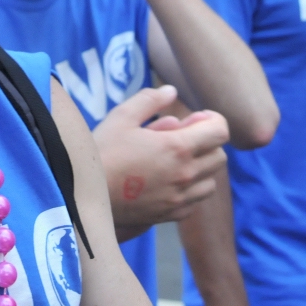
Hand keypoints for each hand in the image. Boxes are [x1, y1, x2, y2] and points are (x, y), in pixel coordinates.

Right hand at [92, 85, 229, 237]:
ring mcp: (180, 198)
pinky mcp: (171, 214)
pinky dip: (190, 189)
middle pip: (219, 156)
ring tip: (176, 161)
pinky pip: (195, 201)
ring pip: (211, 181)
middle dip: (207, 142)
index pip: (220, 131)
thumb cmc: (102, 152)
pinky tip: (168, 181)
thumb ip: (149, 100)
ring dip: (201, 168)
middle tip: (182, 137)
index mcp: (177, 147)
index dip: (212, 120)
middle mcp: (186, 174)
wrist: (85, 194)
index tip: (196, 118)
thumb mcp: (121, 117)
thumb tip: (171, 91)